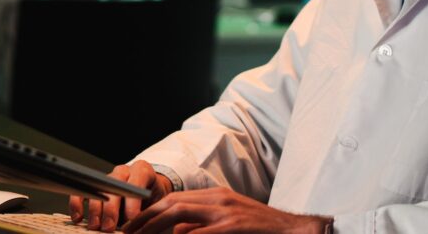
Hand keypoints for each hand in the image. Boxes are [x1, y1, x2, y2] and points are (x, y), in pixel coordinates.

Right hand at [68, 160, 172, 230]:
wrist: (148, 193)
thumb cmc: (153, 199)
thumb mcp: (158, 203)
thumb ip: (150, 212)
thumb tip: (142, 226)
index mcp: (142, 171)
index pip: (137, 179)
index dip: (133, 200)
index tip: (132, 218)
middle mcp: (124, 172)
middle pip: (113, 185)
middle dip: (111, 208)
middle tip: (109, 227)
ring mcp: (107, 178)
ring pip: (97, 188)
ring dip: (95, 209)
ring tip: (95, 226)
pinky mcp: (95, 187)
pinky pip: (83, 191)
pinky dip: (78, 204)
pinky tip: (78, 218)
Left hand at [121, 187, 330, 233]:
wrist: (295, 231)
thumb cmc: (261, 230)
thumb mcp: (229, 223)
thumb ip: (203, 226)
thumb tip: (176, 233)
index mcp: (216, 196)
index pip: (174, 199)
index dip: (149, 212)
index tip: (132, 226)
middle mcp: (218, 199)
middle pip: (172, 203)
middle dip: (145, 219)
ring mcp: (226, 212)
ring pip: (180, 214)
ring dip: (154, 228)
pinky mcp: (234, 226)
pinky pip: (200, 233)